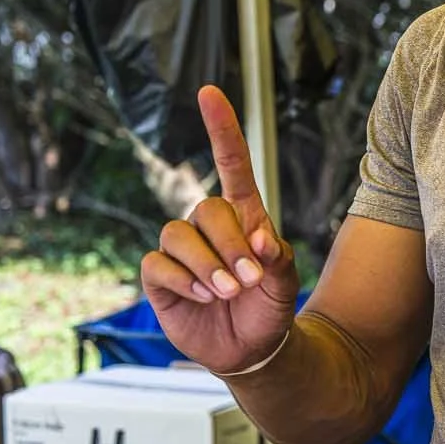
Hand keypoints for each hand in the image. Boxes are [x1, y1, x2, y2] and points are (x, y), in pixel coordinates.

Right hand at [139, 85, 299, 373]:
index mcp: (244, 217)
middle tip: (249, 279)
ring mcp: (181, 252)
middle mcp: (208, 228)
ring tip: (228, 292)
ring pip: (178, 234)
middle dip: (229, 244)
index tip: (209, 93)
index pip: (231, 165)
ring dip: (207, 265)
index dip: (221, 130)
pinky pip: (158, 265)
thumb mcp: (286, 282)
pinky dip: (184, 282)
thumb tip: (260, 239)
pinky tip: (204, 298)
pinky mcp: (159, 278)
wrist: (253, 349)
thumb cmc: (270, 307)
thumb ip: (277, 258)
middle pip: (206, 209)